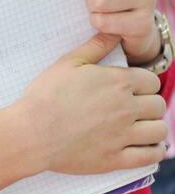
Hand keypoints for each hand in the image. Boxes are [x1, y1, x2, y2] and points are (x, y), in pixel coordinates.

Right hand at [20, 32, 166, 174]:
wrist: (33, 131)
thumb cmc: (47, 94)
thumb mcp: (69, 62)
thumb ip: (96, 47)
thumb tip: (115, 33)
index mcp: (117, 82)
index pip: (152, 81)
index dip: (144, 82)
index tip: (133, 87)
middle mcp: (126, 108)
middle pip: (158, 105)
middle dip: (149, 103)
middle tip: (135, 106)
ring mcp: (123, 136)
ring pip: (160, 130)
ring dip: (153, 126)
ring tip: (140, 125)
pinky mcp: (117, 160)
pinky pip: (151, 157)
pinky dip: (154, 150)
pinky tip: (144, 145)